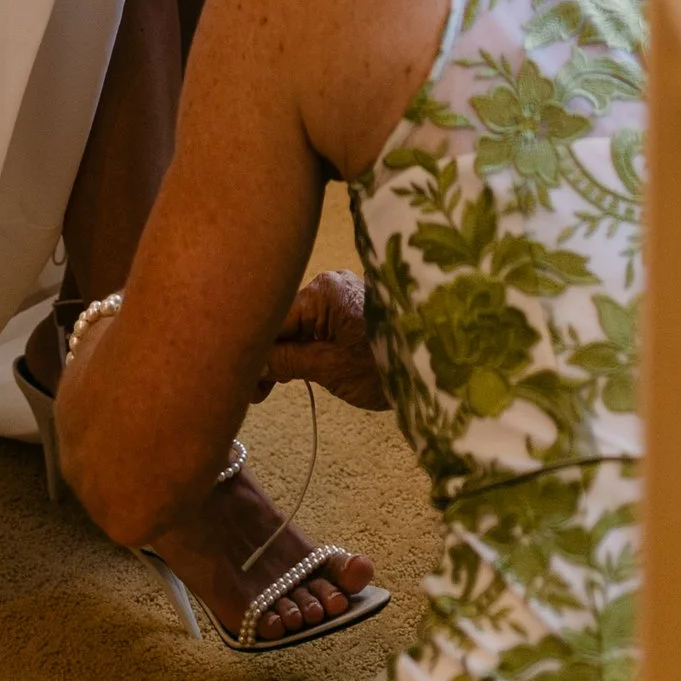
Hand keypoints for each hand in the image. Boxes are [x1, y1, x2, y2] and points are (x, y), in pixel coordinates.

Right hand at [259, 271, 385, 410]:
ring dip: (287, 356)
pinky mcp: (354, 314)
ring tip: (270, 388)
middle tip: (256, 394)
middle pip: (287, 321)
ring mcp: (343, 298)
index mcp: (322, 290)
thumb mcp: (329, 368)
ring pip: (302, 327)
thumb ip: (288, 361)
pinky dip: (306, 351)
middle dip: (270, 356)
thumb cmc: (381, 365)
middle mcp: (330, 285)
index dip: (257, 352)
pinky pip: (319, 329)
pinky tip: (294, 373)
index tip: (245, 383)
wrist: (435, 365)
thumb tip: (255, 363)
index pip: (275, 319)